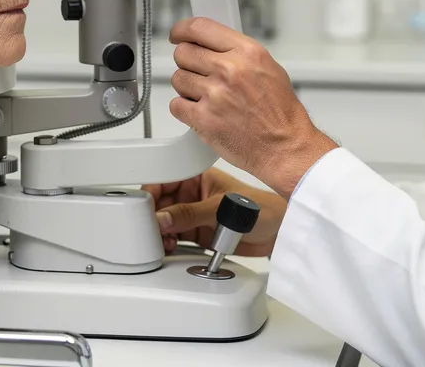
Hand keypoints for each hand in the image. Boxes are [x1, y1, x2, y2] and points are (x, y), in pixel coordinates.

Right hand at [143, 168, 285, 255]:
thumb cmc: (263, 208)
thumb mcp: (221, 208)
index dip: (152, 192)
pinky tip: (168, 248)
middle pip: (161, 204)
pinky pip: (175, 239)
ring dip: (160, 233)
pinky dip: (169, 244)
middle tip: (151, 229)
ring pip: (166, 223)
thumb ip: (191, 214)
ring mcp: (194, 215)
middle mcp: (193, 195)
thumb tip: (164, 218)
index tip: (144, 208)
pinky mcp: (198, 234)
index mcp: (197, 177)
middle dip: (154, 217)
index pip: (165, 180)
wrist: (280, 233)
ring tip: (162, 241)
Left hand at [168, 17, 337, 196]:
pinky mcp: (203, 119)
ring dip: (187, 88)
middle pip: (183, 53)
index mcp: (247, 52)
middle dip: (188, 63)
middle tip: (199, 73)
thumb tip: (213, 44)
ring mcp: (214, 94)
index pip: (199, 28)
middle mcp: (229, 69)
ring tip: (207, 97)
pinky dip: (185, 109)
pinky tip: (202, 112)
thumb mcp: (268, 68)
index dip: (182, 30)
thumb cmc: (280, 113)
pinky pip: (176, 105)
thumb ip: (238, 52)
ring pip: (177, 79)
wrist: (284, 147)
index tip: (177, 35)